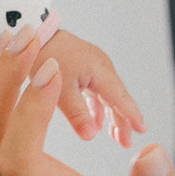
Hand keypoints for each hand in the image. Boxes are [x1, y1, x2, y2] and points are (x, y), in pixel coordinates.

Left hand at [41, 28, 146, 147]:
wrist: (32, 32)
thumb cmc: (44, 55)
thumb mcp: (60, 89)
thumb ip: (77, 114)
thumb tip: (90, 136)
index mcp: (99, 70)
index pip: (121, 98)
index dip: (132, 116)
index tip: (142, 130)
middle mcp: (100, 67)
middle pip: (117, 98)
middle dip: (123, 121)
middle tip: (126, 143)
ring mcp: (92, 66)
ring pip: (107, 95)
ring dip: (111, 115)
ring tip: (116, 136)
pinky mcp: (82, 67)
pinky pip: (96, 90)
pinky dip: (98, 107)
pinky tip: (96, 121)